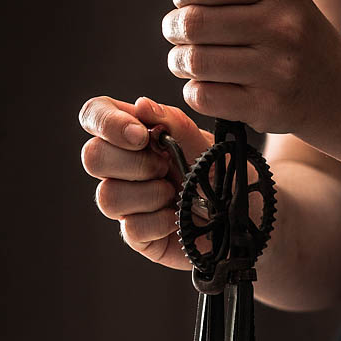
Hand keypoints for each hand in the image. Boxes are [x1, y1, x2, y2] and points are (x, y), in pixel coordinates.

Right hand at [79, 95, 211, 267]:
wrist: (249, 218)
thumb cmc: (226, 176)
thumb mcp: (208, 145)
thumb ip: (177, 124)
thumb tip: (141, 105)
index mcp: (135, 135)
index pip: (96, 115)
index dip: (107, 123)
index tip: (141, 135)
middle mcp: (124, 167)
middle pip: (92, 157)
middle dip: (133, 163)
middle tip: (165, 167)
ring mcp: (128, 202)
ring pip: (107, 196)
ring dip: (148, 194)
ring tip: (176, 195)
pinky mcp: (138, 235)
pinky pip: (131, 228)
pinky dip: (159, 221)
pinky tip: (178, 219)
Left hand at [162, 0, 340, 138]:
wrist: (338, 87)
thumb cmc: (290, 34)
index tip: (184, 3)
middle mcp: (281, 27)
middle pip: (193, 23)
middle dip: (173, 29)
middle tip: (177, 35)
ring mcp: (276, 71)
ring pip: (195, 62)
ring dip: (179, 62)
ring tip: (186, 61)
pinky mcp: (266, 107)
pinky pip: (204, 97)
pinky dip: (193, 91)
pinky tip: (205, 86)